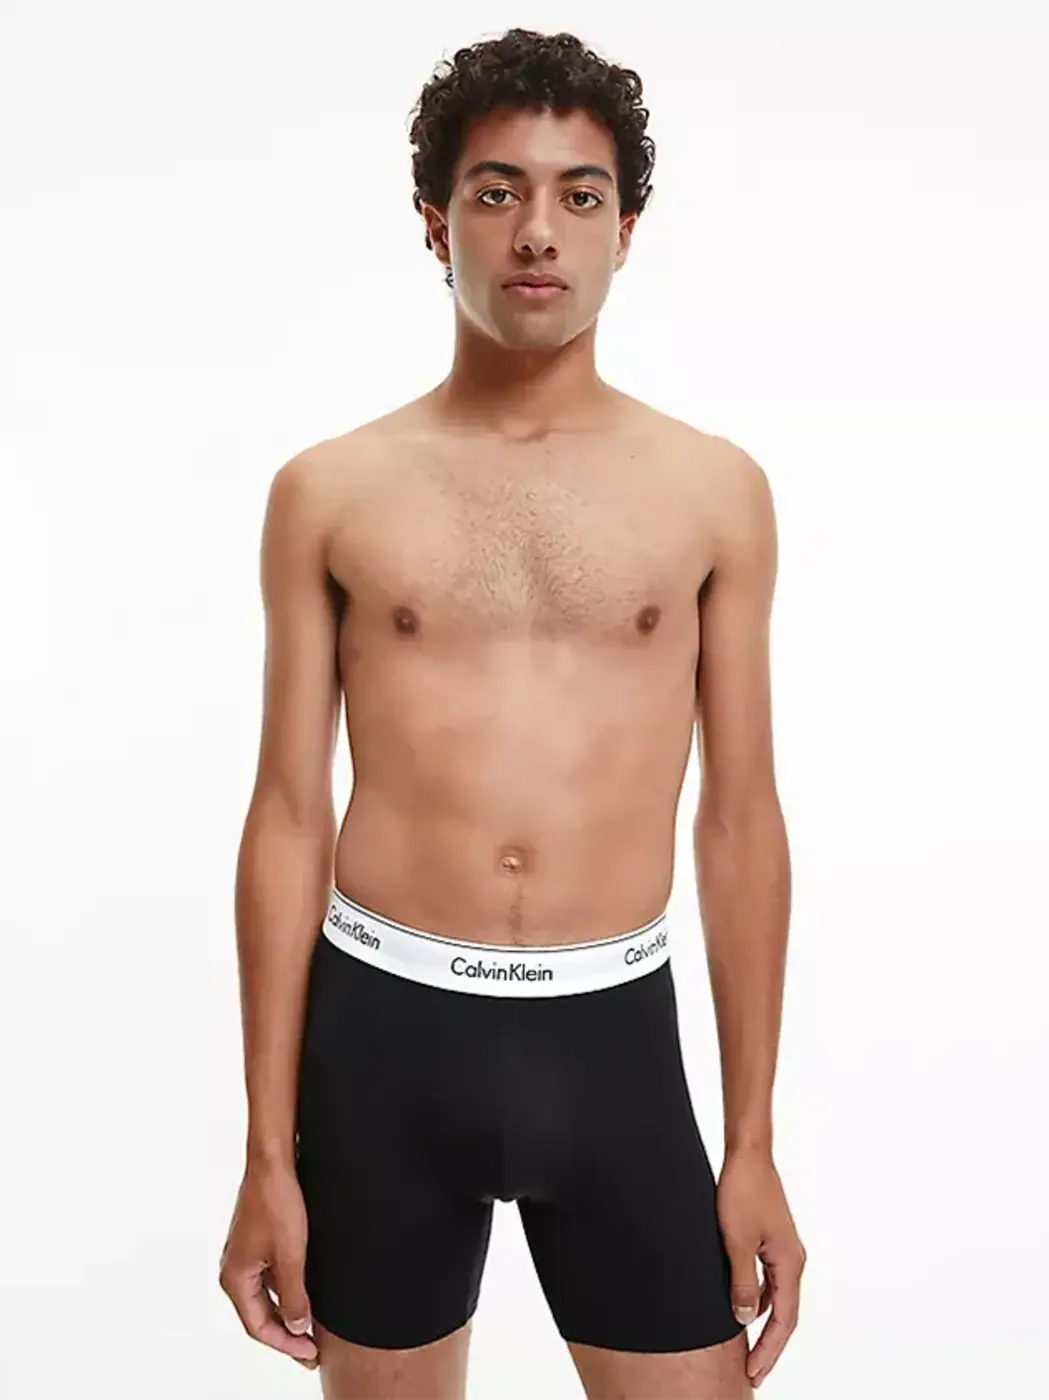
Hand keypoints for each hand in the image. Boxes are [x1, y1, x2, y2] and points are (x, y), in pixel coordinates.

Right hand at [218, 1159, 318, 1369]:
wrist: (273, 1162)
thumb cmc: (276, 1202)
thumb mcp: (291, 1255)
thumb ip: (293, 1295)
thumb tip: (297, 1327)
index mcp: (234, 1278)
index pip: (258, 1326)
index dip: (284, 1344)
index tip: (308, 1354)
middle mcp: (234, 1270)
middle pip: (259, 1315)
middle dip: (286, 1335)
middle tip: (311, 1352)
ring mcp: (245, 1256)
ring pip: (265, 1297)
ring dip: (287, 1314)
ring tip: (311, 1329)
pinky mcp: (256, 1243)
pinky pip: (269, 1278)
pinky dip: (286, 1292)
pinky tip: (304, 1296)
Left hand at [717, 1146, 804, 1388]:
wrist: (748, 1155)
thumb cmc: (742, 1192)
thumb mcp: (735, 1242)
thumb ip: (740, 1283)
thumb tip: (742, 1320)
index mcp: (789, 1264)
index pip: (784, 1320)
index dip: (770, 1350)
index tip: (755, 1372)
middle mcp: (793, 1260)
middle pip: (785, 1314)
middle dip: (769, 1345)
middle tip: (753, 1372)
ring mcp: (783, 1250)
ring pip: (777, 1298)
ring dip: (763, 1324)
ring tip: (746, 1348)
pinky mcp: (772, 1240)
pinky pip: (769, 1280)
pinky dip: (758, 1300)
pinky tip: (741, 1307)